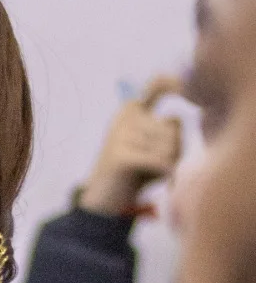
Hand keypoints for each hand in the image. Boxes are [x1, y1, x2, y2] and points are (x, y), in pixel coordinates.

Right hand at [79, 75, 183, 216]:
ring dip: (169, 163)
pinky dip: (163, 174)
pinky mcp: (120, 155)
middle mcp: (123, 118)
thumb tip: (175, 115)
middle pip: (174, 128)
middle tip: (158, 163)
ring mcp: (119, 135)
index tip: (171, 82)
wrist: (106, 200)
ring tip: (152, 171)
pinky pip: (161, 161)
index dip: (171, 82)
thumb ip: (170, 127)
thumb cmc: (137, 171)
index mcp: (131, 110)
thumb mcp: (154, 144)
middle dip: (176, 149)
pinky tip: (155, 178)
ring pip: (170, 146)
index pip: (159, 85)